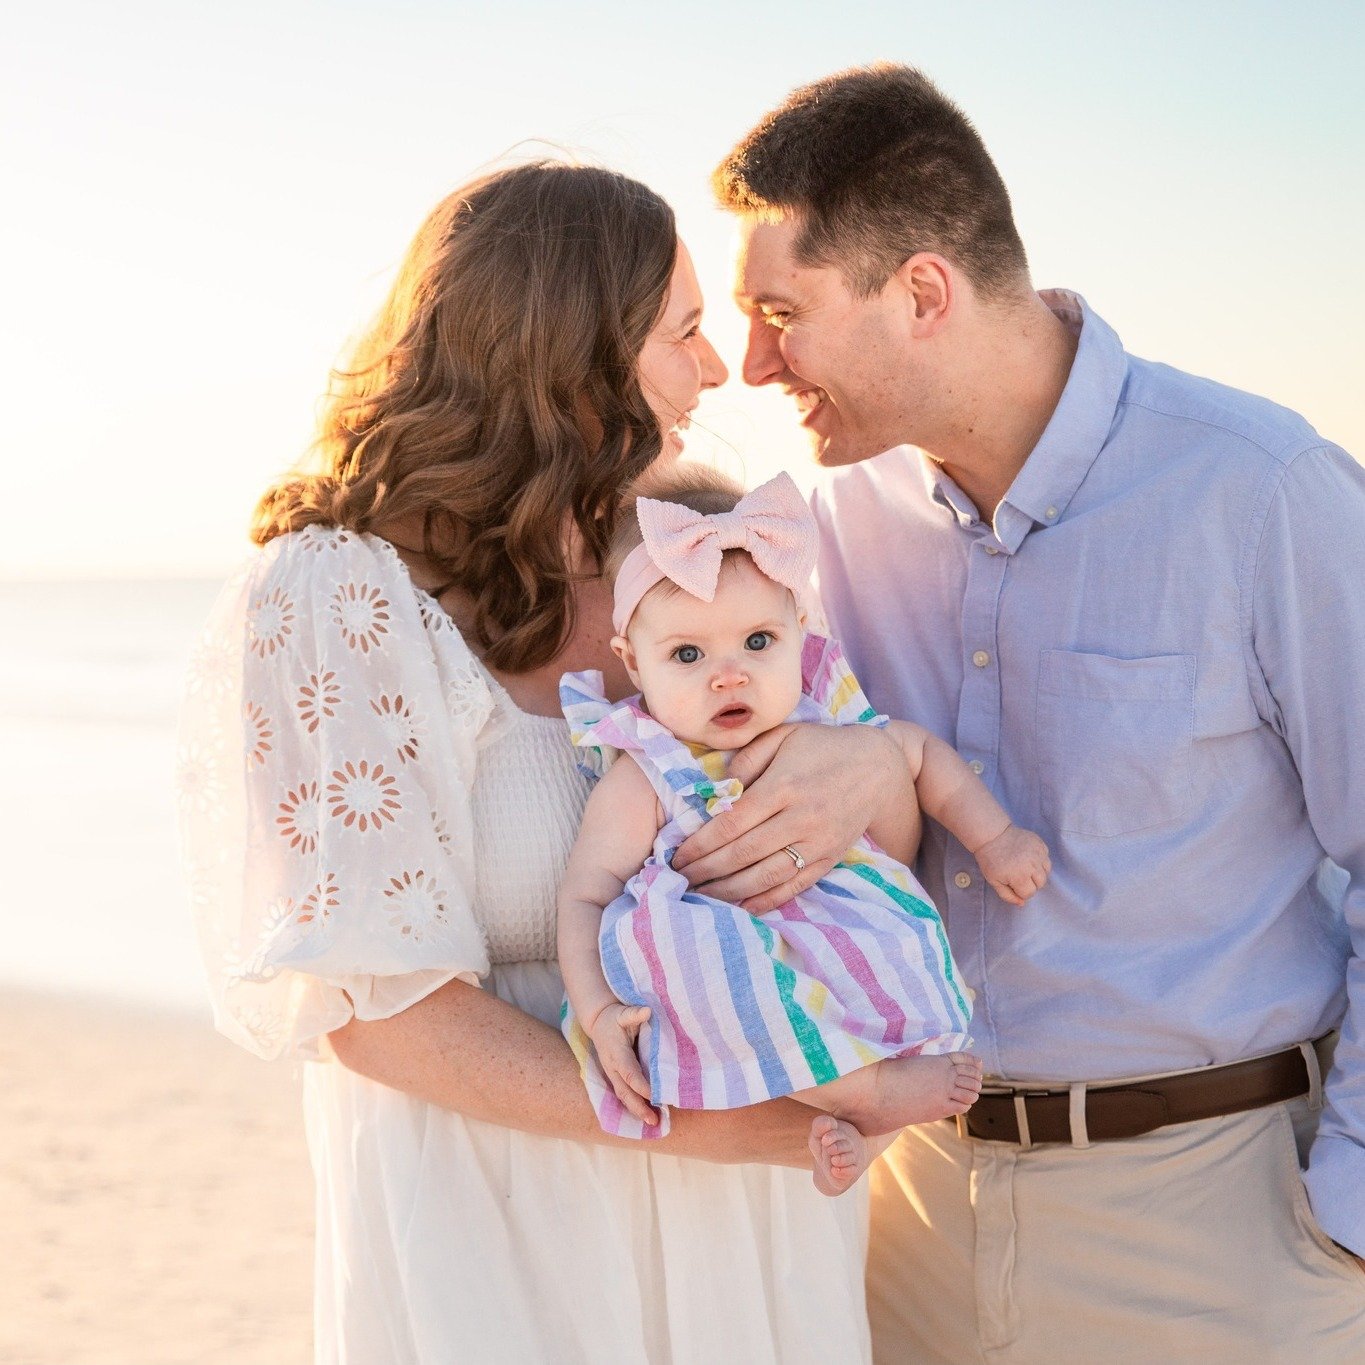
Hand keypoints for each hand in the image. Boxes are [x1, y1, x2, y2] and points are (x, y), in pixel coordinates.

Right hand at [587, 1003, 656, 1125]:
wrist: (597, 1022)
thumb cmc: (613, 1017)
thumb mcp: (621, 1013)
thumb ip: (633, 1014)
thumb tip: (647, 1011)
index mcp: (616, 1053)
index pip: (629, 1073)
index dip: (641, 1086)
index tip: (655, 1096)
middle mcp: (613, 1067)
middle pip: (624, 1092)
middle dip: (638, 1107)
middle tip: (654, 1121)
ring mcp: (613, 1074)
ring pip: (624, 1096)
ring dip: (637, 1111)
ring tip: (654, 1122)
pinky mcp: (616, 1077)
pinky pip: (625, 1094)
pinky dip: (635, 1106)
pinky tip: (647, 1115)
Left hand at [672, 723, 900, 912]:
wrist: (878, 764)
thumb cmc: (822, 746)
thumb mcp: (783, 736)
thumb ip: (747, 759)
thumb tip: (718, 791)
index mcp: (783, 786)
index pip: (732, 823)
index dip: (701, 843)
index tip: (677, 855)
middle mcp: (800, 818)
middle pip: (744, 854)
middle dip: (707, 870)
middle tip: (679, 879)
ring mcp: (817, 842)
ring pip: (766, 876)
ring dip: (729, 891)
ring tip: (700, 895)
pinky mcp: (829, 858)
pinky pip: (794, 886)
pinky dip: (766, 901)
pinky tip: (741, 907)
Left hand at [974, 824, 1050, 904]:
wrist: (992, 834)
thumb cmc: (990, 859)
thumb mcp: (994, 881)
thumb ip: (1008, 895)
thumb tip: (1022, 903)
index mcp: (1020, 876)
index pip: (1029, 893)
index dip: (1020, 891)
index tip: (1012, 884)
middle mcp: (1033, 865)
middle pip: (1040, 884)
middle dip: (1030, 884)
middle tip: (1018, 876)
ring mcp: (1038, 853)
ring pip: (1046, 872)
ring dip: (1038, 873)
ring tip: (1025, 868)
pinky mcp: (1040, 844)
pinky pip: (1046, 858)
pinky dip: (1040, 861)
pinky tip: (1029, 858)